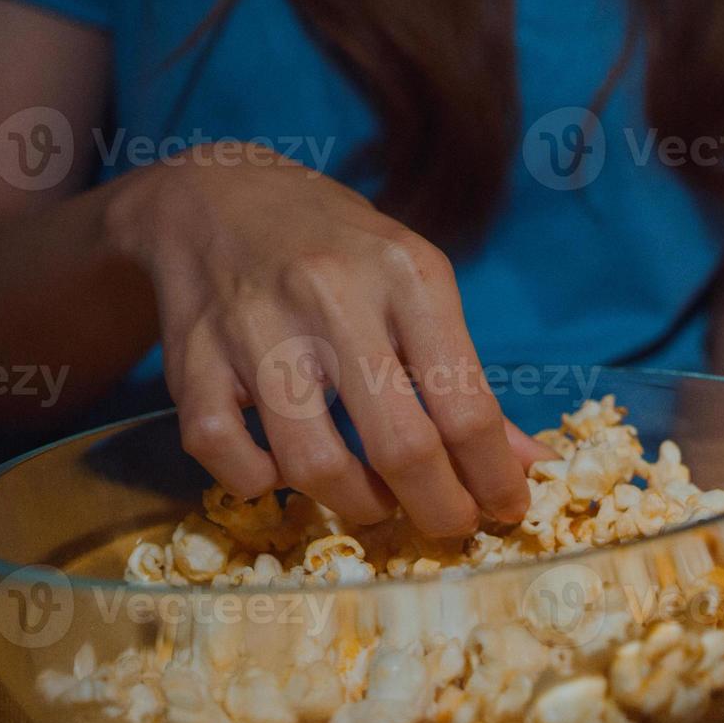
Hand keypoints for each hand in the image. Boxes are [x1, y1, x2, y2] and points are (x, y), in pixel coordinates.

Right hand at [105, 143, 548, 534]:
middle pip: (401, 445)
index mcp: (409, 278)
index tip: (506, 509)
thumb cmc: (340, 251)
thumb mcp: (418, 289)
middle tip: (448, 525)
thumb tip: (532, 464)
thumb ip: (467, 379)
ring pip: (312, 465)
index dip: (493, 477)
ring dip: (356, 505)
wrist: (215, 197)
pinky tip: (283, 471)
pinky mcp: (192, 358)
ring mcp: (256, 329)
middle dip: (438, 509)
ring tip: (375, 499)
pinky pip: (225, 455)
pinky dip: (259, 482)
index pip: (466, 406)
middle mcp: (333, 298)